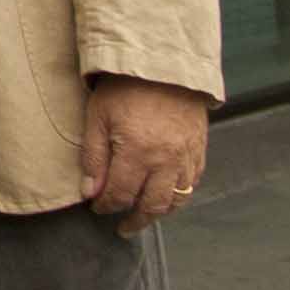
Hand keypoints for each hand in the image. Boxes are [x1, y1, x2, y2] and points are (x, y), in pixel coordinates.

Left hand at [80, 75, 209, 234]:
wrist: (163, 62)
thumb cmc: (124, 86)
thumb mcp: (98, 116)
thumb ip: (94, 157)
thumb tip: (89, 192)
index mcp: (137, 151)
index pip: (120, 194)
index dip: (105, 205)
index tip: (97, 207)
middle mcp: (166, 160)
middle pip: (151, 205)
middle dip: (134, 220)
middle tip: (122, 227)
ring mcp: (186, 156)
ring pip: (175, 200)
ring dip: (158, 212)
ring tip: (143, 216)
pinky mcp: (199, 149)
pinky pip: (192, 183)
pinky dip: (179, 195)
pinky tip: (166, 196)